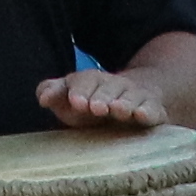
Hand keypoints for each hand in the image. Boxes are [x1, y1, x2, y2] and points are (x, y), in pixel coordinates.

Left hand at [36, 65, 170, 132]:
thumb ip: (55, 94)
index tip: (75, 102)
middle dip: (101, 97)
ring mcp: (135, 98)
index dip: (80, 89)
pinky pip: (151, 108)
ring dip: (124, 103)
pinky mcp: (153, 111)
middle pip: (108, 87)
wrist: (136, 101)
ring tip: (117, 110)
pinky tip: (141, 115)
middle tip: (94, 108)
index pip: (85, 80)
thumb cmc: (95, 105)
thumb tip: (42, 97)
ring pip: (130, 97)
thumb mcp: (73, 100)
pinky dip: (147, 111)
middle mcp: (114, 87)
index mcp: (93, 82)